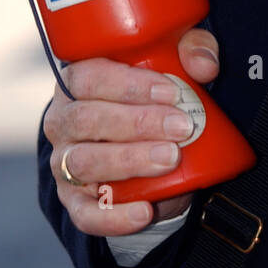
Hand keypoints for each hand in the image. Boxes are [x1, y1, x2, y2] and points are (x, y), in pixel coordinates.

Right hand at [43, 29, 219, 236]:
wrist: (148, 153)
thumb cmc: (155, 96)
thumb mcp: (175, 65)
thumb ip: (192, 51)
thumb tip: (205, 66)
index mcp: (76, 80)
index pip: (88, 76)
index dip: (128, 84)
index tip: (171, 92)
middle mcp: (63, 121)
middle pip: (85, 119)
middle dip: (137, 123)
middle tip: (181, 127)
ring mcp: (64, 163)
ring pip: (83, 163)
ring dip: (129, 161)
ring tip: (170, 159)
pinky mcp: (75, 201)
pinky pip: (86, 214)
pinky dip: (114, 216)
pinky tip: (144, 211)